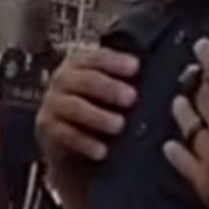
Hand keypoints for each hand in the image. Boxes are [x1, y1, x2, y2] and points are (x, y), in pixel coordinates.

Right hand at [36, 45, 139, 163]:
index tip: (136, 67)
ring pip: (73, 106)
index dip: (115, 61)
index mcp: (80, 64)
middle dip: (108, 88)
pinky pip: (64, 134)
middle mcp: (62, 80)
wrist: (75, 148)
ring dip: (97, 116)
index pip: (96, 57)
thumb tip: (162, 80)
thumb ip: (129, 84)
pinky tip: (102, 150)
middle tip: (131, 98)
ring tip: (119, 125)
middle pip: (83, 79)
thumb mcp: (114, 94)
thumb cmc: (103, 112)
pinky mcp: (46, 128)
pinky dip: (84, 142)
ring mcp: (52, 103)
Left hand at [164, 38, 208, 208]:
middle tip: (196, 78)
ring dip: (183, 111)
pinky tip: (170, 145)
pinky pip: (182, 160)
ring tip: (179, 102)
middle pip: (202, 96)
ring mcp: (208, 154)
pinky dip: (175, 151)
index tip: (201, 46)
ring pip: (187, 125)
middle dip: (199, 83)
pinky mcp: (203, 181)